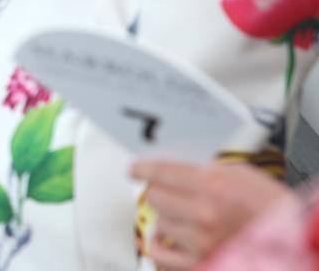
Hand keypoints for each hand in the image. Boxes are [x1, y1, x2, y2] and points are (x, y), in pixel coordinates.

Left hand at [131, 159, 293, 268]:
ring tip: (186, 222)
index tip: (135, 169)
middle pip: (154, 197)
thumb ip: (212, 171)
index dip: (143, 168)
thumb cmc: (276, 213)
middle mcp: (204, 215)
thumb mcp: (247, 177)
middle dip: (161, 195)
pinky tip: (172, 242)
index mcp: (215, 188)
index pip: (162, 171)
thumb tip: (184, 171)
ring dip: (168, 222)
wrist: (294, 243)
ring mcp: (200, 243)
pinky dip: (162, 247)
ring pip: (158, 224)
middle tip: (170, 196)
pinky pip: (159, 254)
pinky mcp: (198, 265)